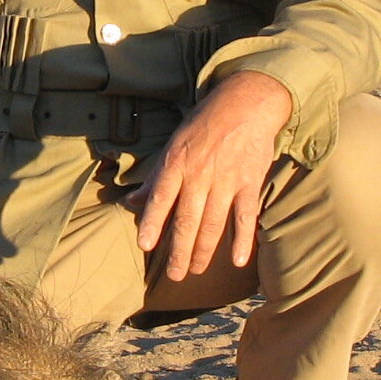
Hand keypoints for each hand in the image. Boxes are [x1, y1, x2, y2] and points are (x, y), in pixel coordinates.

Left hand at [132, 71, 292, 280]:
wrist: (245, 103)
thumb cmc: (204, 125)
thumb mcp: (173, 145)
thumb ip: (154, 178)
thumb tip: (130, 201)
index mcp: (177, 163)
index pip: (161, 198)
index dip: (152, 222)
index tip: (145, 246)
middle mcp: (200, 174)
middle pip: (187, 220)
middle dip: (179, 251)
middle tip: (174, 276)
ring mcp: (227, 180)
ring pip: (213, 223)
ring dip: (203, 251)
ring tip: (194, 270)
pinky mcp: (250, 183)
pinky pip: (246, 216)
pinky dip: (242, 240)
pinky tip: (237, 261)